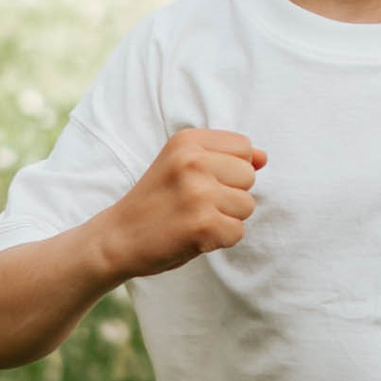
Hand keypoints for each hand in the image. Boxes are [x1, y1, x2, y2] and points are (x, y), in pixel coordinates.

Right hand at [97, 125, 264, 279]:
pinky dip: (220, 239)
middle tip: (194, 204)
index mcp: (187, 140)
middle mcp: (193, 162)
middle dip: (230, 194)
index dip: (230, 170)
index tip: (201, 181)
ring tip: (193, 218)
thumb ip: (224, 157)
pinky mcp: (203, 225)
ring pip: (247, 206)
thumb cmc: (156, 201)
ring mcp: (198, 193)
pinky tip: (193, 235)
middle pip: (249, 177)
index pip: (244, 148)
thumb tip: (264, 158)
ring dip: (226, 218)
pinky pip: (238, 232)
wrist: (116, 237)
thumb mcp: (182, 166)